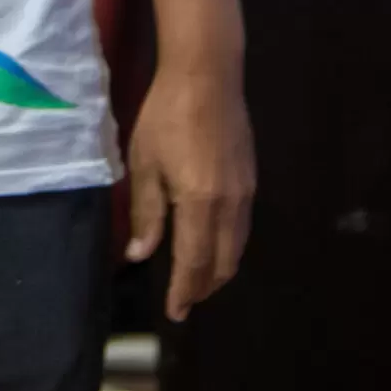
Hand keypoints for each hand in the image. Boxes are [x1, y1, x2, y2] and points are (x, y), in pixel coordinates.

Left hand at [125, 64, 254, 321]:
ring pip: (237, 247)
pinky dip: (229, 247)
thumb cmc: (166, 117)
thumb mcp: (144, 164)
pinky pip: (242, 228)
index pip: (195, 261)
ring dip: (219, 269)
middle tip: (185, 302)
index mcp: (200, 203)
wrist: (207, 78)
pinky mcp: (251, 181)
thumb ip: (146, 214)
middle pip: (223, 262)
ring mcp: (246, 193)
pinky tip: (213, 245)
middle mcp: (230, 206)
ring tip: (197, 281)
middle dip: (204, 287)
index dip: (184, 290)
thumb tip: (139, 254)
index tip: (176, 313)